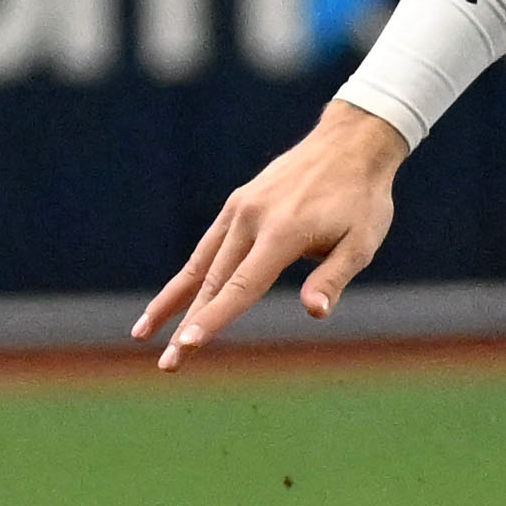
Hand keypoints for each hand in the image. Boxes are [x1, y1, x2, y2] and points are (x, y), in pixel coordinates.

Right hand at [136, 101, 409, 370]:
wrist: (350, 142)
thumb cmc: (362, 199)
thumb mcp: (361, 243)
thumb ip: (333, 278)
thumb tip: (315, 312)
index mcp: (282, 232)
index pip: (242, 286)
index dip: (214, 318)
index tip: (188, 344)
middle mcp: (251, 219)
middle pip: (212, 282)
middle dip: (186, 326)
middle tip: (168, 364)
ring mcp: (240, 208)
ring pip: (199, 264)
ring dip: (171, 301)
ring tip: (143, 332)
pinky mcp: (238, 203)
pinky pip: (208, 246)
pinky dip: (189, 274)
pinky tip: (175, 297)